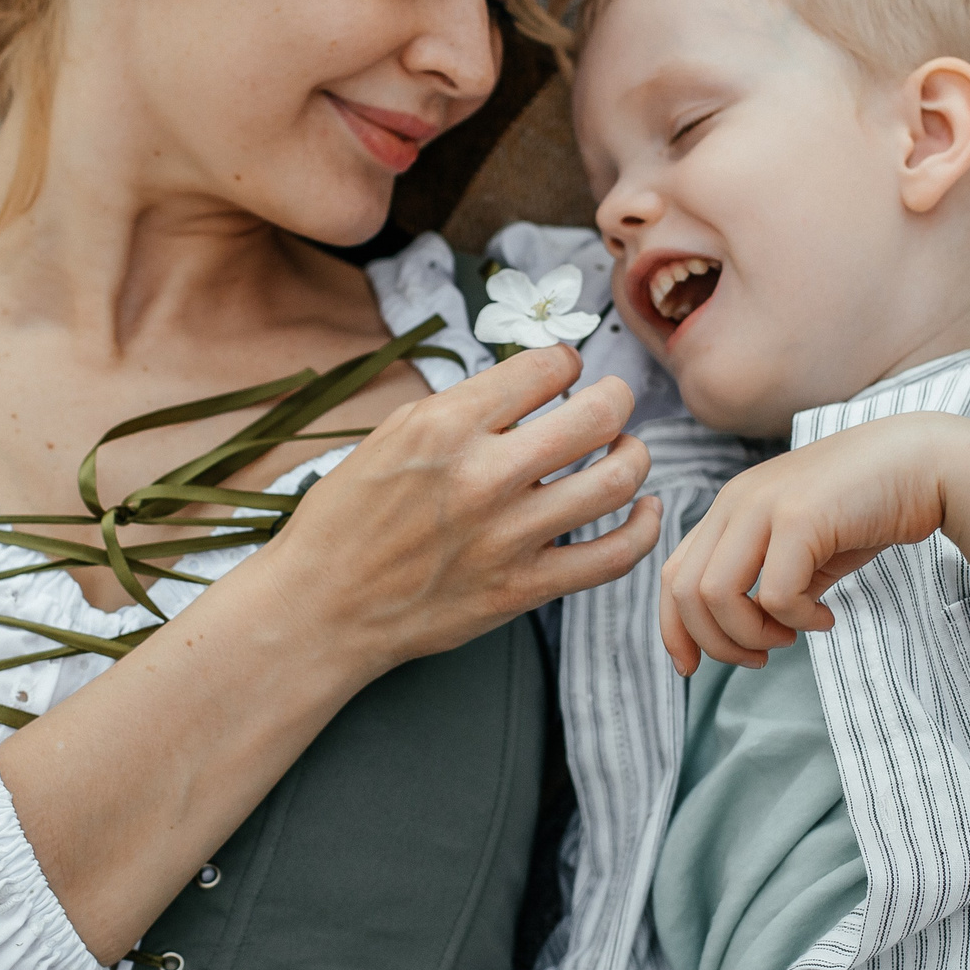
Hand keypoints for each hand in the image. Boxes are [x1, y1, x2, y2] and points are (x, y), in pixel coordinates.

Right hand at [273, 342, 659, 671]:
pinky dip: (645, 528)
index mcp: (445, 426)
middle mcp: (483, 476)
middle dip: (617, 398)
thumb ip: (464, 408)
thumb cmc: (347, 518)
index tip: (565, 372)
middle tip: (613, 401)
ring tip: (626, 450)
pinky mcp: (523, 589)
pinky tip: (647, 510)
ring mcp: (508, 536)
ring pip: (617, 480)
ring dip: (635, 455)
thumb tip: (534, 383)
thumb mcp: (391, 435)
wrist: (322, 607)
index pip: (546, 368)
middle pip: (597, 414)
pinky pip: (614, 556)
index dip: (566, 362)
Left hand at [659, 415, 958, 673]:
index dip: (674, 629)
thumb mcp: (807, 546)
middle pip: (684, 591)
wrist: (927, 463)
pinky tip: (825, 618)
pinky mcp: (800, 517)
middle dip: (715, 643)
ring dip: (751, 635)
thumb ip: (771, 579)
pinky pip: (773, 594)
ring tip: (790, 637)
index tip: (692, 668)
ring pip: (716, 595)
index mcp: (731, 507)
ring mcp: (764, 505)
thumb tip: (754, 632)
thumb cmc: (871, 507)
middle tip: (761, 658)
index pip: (673, 574)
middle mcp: (736, 501)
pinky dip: (796, 621)